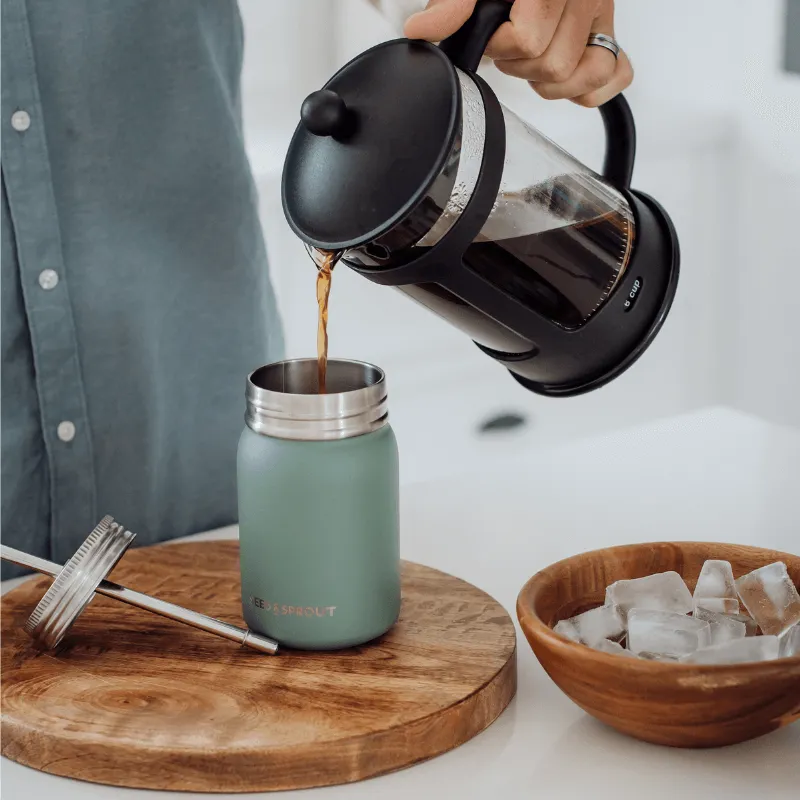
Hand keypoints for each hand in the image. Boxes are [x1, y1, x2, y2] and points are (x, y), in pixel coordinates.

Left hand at [404, 0, 631, 106]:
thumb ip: (453, 3)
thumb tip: (423, 29)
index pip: (528, 41)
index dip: (500, 46)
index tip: (491, 34)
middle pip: (554, 64)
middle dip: (520, 64)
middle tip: (508, 47)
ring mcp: (602, 13)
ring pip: (587, 74)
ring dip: (552, 80)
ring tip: (532, 59)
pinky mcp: (611, 32)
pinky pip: (617, 73)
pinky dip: (590, 87)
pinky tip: (564, 78)